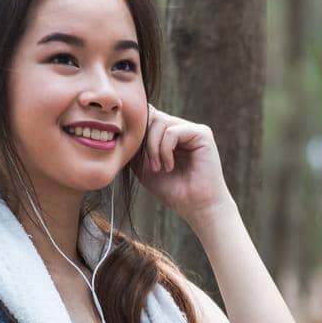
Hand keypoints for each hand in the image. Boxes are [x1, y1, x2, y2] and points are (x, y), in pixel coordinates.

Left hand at [129, 103, 229, 224]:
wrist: (196, 207)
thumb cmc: (172, 190)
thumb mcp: (144, 167)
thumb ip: (135, 147)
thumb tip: (119, 129)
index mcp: (169, 135)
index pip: (147, 118)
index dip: (138, 133)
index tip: (137, 159)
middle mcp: (181, 128)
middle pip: (151, 116)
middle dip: (144, 140)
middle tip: (150, 166)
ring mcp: (192, 130)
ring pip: (160, 122)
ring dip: (153, 147)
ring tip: (158, 168)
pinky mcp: (202, 134)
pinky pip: (172, 131)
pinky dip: (165, 150)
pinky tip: (169, 167)